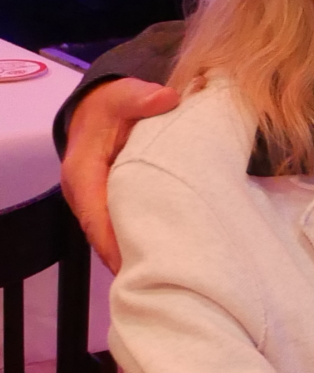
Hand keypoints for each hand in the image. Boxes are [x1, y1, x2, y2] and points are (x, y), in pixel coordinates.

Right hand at [61, 78, 181, 271]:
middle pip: (105, 235)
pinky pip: (126, 228)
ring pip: (116, 235)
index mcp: (82, 174)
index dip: (112, 242)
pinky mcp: (113, 206)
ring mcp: (98, 203)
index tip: (133, 265)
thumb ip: (140, 97)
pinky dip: (144, 241)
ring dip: (139, 252)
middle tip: (164, 277)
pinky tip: (171, 255)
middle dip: (130, 257)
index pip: (94, 216)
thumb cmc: (111, 106)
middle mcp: (85, 195)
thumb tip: (164, 98)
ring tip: (170, 273)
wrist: (104, 108)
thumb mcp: (122, 95)